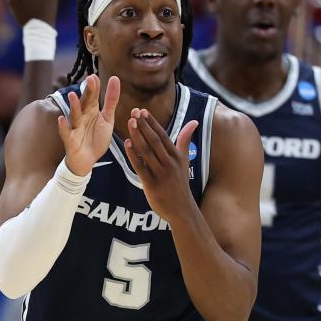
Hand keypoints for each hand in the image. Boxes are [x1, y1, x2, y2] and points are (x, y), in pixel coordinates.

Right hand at [57, 73, 120, 175]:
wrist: (87, 161)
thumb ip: (111, 101)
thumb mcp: (107, 119)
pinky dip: (63, 126)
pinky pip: (66, 133)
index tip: (95, 76)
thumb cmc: (96, 138)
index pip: (93, 97)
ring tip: (72, 95)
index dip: (94, 87)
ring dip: (73, 106)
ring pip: (74, 116)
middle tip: (89, 79)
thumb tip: (115, 78)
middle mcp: (82, 117)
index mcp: (91, 111)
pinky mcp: (70, 140)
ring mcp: (75, 128)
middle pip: (85, 104)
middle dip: (87, 92)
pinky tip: (61, 119)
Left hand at [123, 108, 198, 222]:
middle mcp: (169, 163)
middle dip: (144, 125)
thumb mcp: (185, 160)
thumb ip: (185, 140)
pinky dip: (133, 155)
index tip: (143, 111)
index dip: (152, 123)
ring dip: (137, 136)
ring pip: (147, 151)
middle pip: (154, 140)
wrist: (182, 209)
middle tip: (133, 111)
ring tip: (129, 122)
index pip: (163, 135)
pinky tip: (127, 143)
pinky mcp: (152, 185)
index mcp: (176, 156)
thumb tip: (194, 121)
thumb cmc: (181, 183)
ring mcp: (161, 174)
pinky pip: (140, 167)